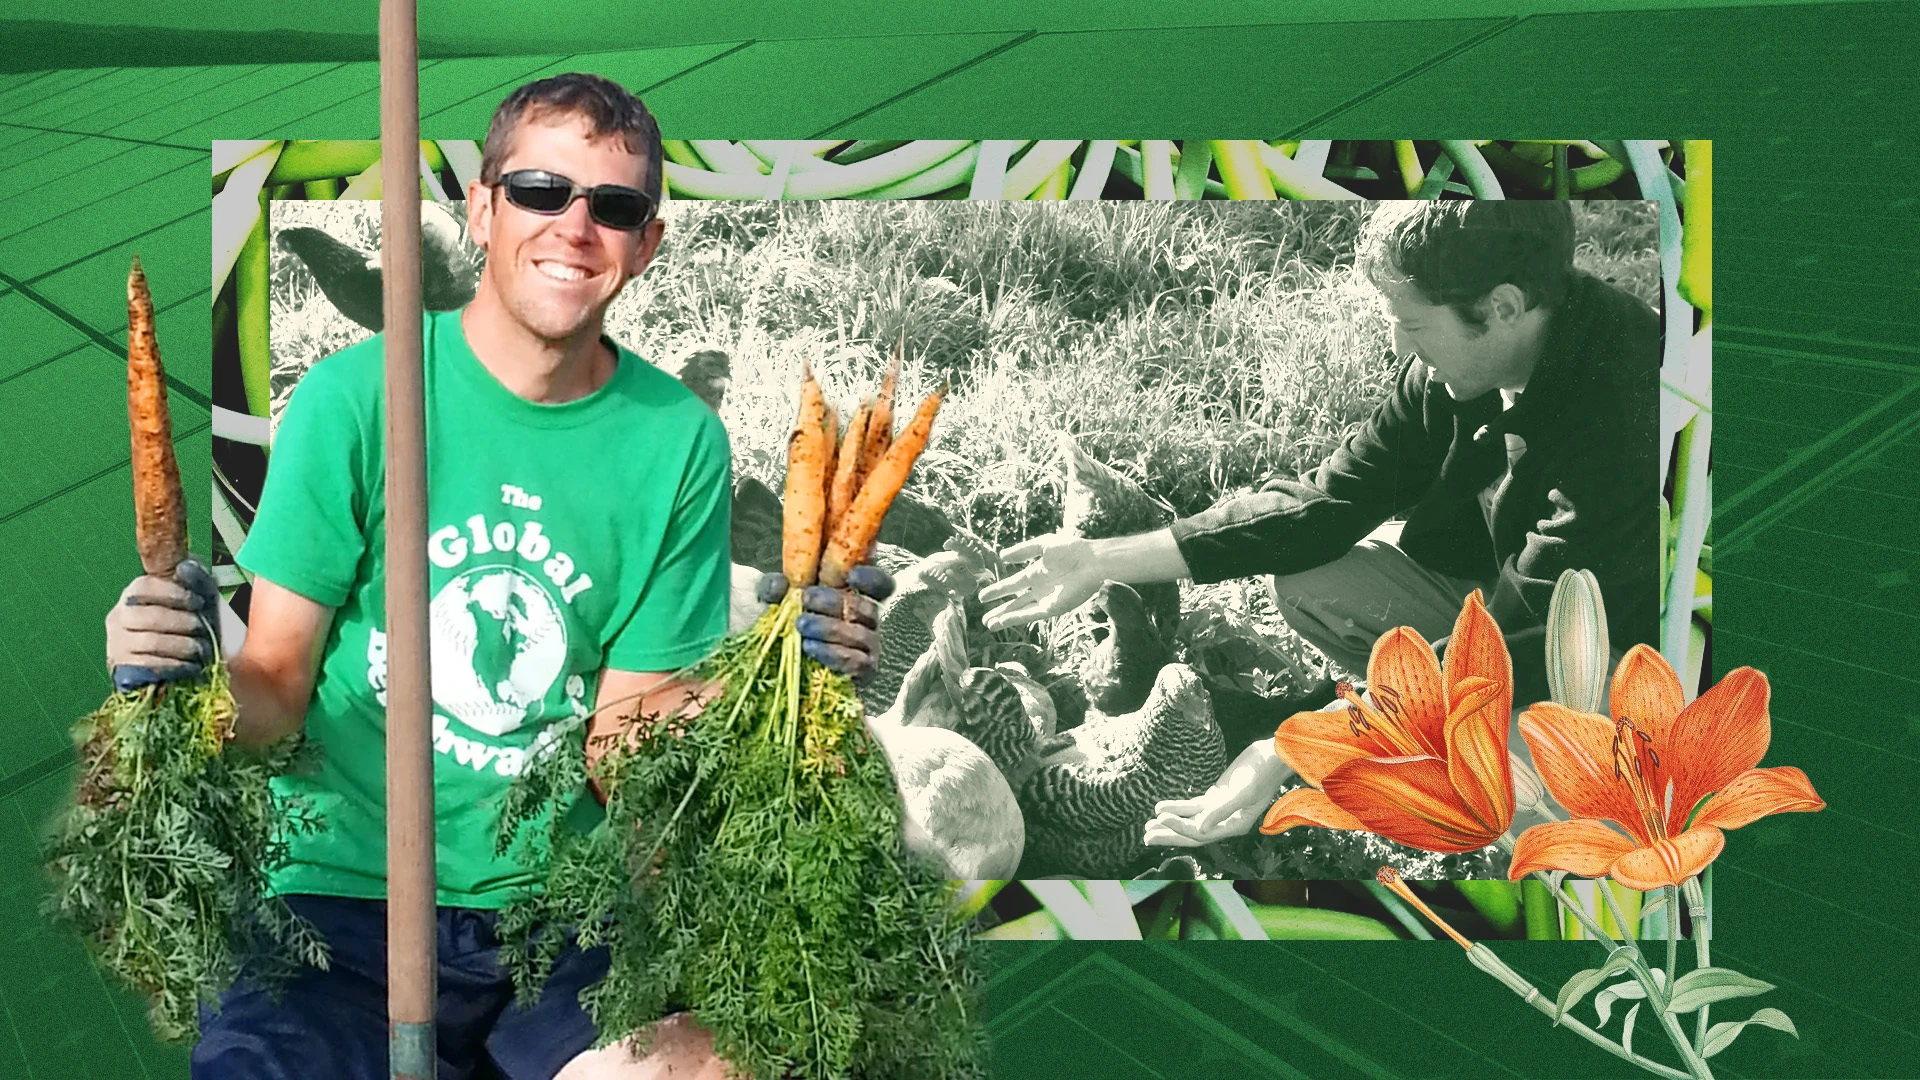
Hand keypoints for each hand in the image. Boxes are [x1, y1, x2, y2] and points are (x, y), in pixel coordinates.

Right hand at [105, 559, 220, 691]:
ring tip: (201, 649)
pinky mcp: (122, 667)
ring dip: (183, 645)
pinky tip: (191, 665)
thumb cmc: (197, 622)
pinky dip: (175, 665)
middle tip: (202, 628)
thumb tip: (185, 567)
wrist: (192, 661)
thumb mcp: (203, 596)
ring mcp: (118, 642)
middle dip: (182, 623)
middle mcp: (120, 616)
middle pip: (148, 616)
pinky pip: (148, 665)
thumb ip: (198, 577)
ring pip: (150, 641)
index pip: (144, 586)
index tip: (199, 602)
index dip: (173, 593)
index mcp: (136, 593)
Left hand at [756, 565, 893, 678]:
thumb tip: (779, 584)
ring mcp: (869, 647)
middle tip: (807, 599)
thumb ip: (773, 588)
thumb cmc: (790, 627)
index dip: (872, 579)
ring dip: (829, 628)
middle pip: (866, 608)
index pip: (880, 585)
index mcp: (855, 596)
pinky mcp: (864, 671)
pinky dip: (832, 653)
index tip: (851, 576)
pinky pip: (856, 662)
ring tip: (802, 625)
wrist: (785, 670)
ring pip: (860, 634)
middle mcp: (868, 621)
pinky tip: (810, 647)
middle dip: (834, 601)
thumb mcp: (775, 603)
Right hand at [977, 533, 1103, 630]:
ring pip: (1020, 611)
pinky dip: (1016, 618)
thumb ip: (1023, 551)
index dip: (998, 590)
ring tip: (988, 625)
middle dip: (999, 609)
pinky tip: (1002, 621)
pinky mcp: (1053, 609)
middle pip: (1015, 602)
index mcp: (1037, 573)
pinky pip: (1030, 615)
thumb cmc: (1071, 550)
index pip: (1013, 584)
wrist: (1091, 562)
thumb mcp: (1043, 545)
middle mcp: (1040, 589)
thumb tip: (1002, 556)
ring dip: (1004, 618)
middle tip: (983, 618)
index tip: (983, 596)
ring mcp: (1046, 600)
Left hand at [1141, 738, 1295, 846]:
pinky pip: (1193, 806)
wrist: (1272, 755)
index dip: (1179, 828)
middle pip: (1192, 832)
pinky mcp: (1216, 796)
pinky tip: (1159, 807)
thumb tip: (1200, 829)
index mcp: (1234, 826)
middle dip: (1169, 835)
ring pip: (1190, 820)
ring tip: (1147, 826)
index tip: (1160, 818)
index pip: (1201, 833)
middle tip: (1145, 838)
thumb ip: (1221, 811)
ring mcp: (1219, 809)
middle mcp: (1225, 822)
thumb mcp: (1242, 792)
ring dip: (1170, 822)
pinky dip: (1177, 807)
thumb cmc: (1262, 773)